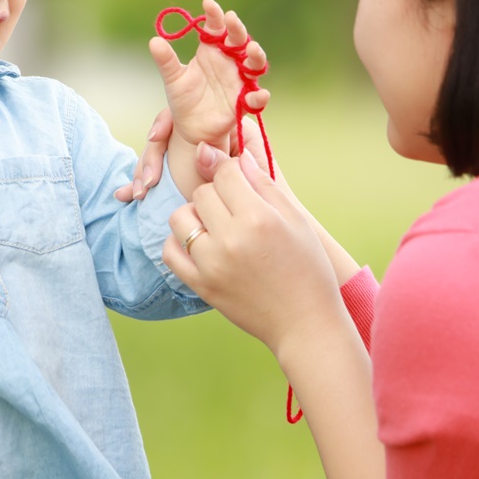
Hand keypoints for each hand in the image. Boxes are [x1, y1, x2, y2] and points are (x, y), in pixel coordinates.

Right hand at [113, 107, 270, 201]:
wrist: (266, 227)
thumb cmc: (268, 194)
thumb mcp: (251, 173)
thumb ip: (230, 161)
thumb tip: (202, 150)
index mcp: (225, 125)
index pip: (187, 114)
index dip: (166, 124)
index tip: (155, 137)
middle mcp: (206, 136)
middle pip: (167, 134)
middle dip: (151, 156)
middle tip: (145, 182)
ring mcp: (192, 155)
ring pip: (158, 155)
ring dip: (142, 171)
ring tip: (130, 193)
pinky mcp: (182, 174)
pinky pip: (157, 174)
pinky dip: (140, 184)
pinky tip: (124, 195)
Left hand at [149, 0, 269, 149]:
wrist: (190, 126)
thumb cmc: (183, 98)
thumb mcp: (173, 79)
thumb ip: (166, 61)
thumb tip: (154, 41)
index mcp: (211, 50)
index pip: (216, 27)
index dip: (214, 15)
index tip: (208, 2)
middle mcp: (229, 61)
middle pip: (239, 40)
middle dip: (237, 29)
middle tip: (232, 19)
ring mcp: (239, 80)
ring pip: (254, 64)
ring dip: (256, 56)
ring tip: (252, 48)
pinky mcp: (243, 102)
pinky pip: (256, 98)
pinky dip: (260, 97)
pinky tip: (260, 94)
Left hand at [162, 150, 342, 357]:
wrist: (304, 322)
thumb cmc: (307, 269)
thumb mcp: (296, 220)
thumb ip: (264, 184)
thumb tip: (238, 155)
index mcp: (258, 218)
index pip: (224, 173)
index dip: (231, 172)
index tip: (239, 182)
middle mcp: (230, 239)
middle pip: (201, 193)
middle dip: (215, 193)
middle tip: (234, 208)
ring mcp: (211, 264)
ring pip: (180, 218)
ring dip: (194, 215)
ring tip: (215, 225)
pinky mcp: (200, 285)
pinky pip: (170, 252)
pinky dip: (179, 242)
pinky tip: (199, 244)